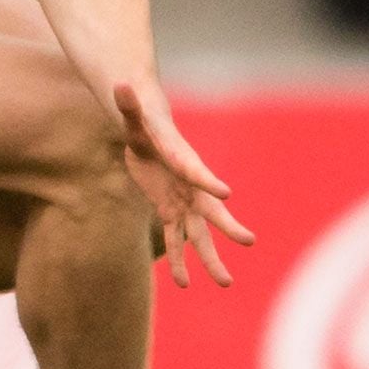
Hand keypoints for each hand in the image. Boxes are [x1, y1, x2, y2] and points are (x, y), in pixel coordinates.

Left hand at [114, 82, 253, 287]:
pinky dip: (179, 261)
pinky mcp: (169, 213)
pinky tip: (184, 284)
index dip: (207, 182)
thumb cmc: (141, 124)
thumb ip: (128, 105)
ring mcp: (182, 203)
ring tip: (226, 284)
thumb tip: (119, 84)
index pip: (195, 171)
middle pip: (211, 211)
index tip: (225, 194)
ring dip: (210, 259)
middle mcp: (190, 187)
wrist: (147, 136)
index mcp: (183, 161)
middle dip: (228, 226)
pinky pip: (175, 241)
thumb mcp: (132, 117)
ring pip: (199, 236)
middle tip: (248, 240)